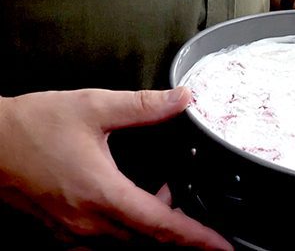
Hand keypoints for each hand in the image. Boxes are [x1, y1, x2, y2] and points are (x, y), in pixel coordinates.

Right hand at [0, 88, 231, 249]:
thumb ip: (142, 105)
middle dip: (182, 235)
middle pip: (149, 242)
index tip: (221, 245)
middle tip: (205, 222)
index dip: (196, 237)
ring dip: (156, 230)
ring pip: (129, 245)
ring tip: (170, 200)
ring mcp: (73, 233)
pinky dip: (131, 232)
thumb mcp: (91, 107)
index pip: (161, 225)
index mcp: (101, 194)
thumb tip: (182, 99)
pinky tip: (136, 205)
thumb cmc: (32, 126)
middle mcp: (88, 223)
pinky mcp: (62, 233)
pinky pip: (107, 244)